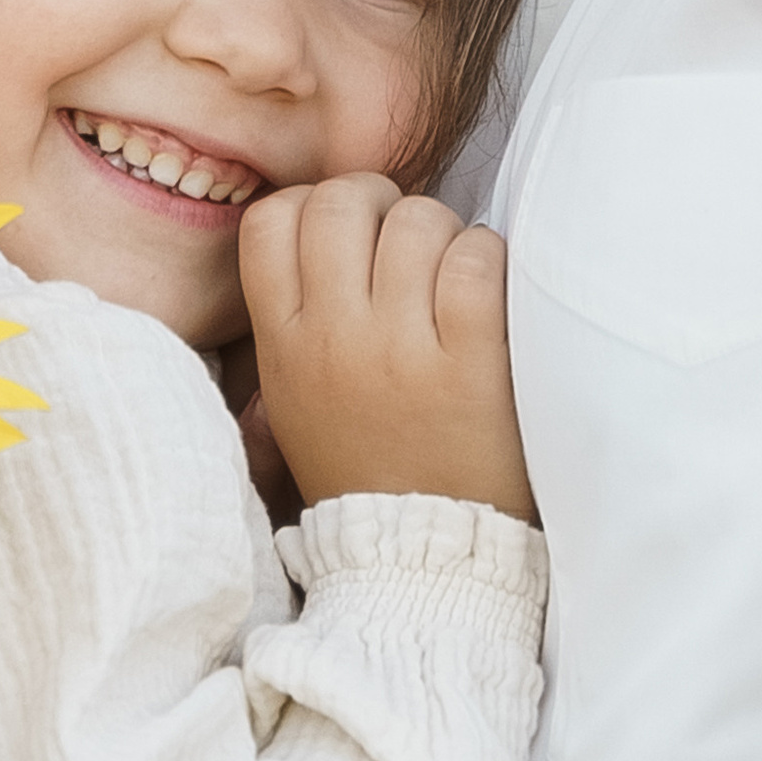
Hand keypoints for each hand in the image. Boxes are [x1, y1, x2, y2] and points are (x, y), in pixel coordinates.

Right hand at [242, 175, 533, 522]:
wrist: (419, 561)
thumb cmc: (365, 471)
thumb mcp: (293, 405)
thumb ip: (288, 322)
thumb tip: (298, 236)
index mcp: (284, 346)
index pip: (272, 219)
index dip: (316, 204)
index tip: (351, 235)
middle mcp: (334, 339)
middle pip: (343, 200)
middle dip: (383, 203)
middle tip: (408, 243)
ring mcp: (400, 351)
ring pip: (417, 220)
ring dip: (444, 237)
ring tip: (452, 283)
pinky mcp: (469, 364)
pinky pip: (475, 260)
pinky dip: (489, 261)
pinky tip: (490, 300)